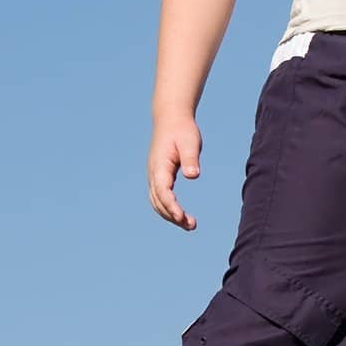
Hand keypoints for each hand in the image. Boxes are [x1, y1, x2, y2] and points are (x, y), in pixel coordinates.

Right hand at [148, 113, 201, 230]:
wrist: (171, 119)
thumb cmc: (183, 130)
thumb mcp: (190, 142)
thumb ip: (190, 159)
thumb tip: (192, 175)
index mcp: (160, 166)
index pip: (162, 192)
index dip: (171, 206)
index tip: (182, 218)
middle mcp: (153, 173)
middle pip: (158, 201)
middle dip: (172, 216)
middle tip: (191, 226)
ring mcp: (154, 175)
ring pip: (157, 202)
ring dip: (170, 215)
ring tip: (189, 225)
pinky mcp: (159, 176)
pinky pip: (159, 197)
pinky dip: (168, 208)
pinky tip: (180, 215)